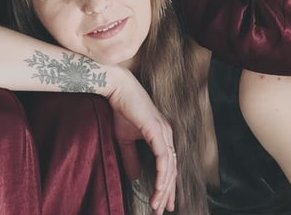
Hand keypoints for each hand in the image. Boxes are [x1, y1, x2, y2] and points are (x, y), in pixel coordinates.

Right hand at [106, 71, 176, 212]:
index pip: (168, 166)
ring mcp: (165, 133)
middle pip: (172, 170)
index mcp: (162, 137)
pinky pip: (164, 158)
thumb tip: (135, 177)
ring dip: (164, 188)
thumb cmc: (122, 110)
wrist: (118, 89)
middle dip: (167, 193)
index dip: (167, 186)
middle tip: (162, 210)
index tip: (163, 202)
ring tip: (158, 205)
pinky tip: (159, 188)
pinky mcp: (158, 131)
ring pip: (170, 167)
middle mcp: (167, 136)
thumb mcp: (124, 139)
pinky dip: (162, 175)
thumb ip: (131, 158)